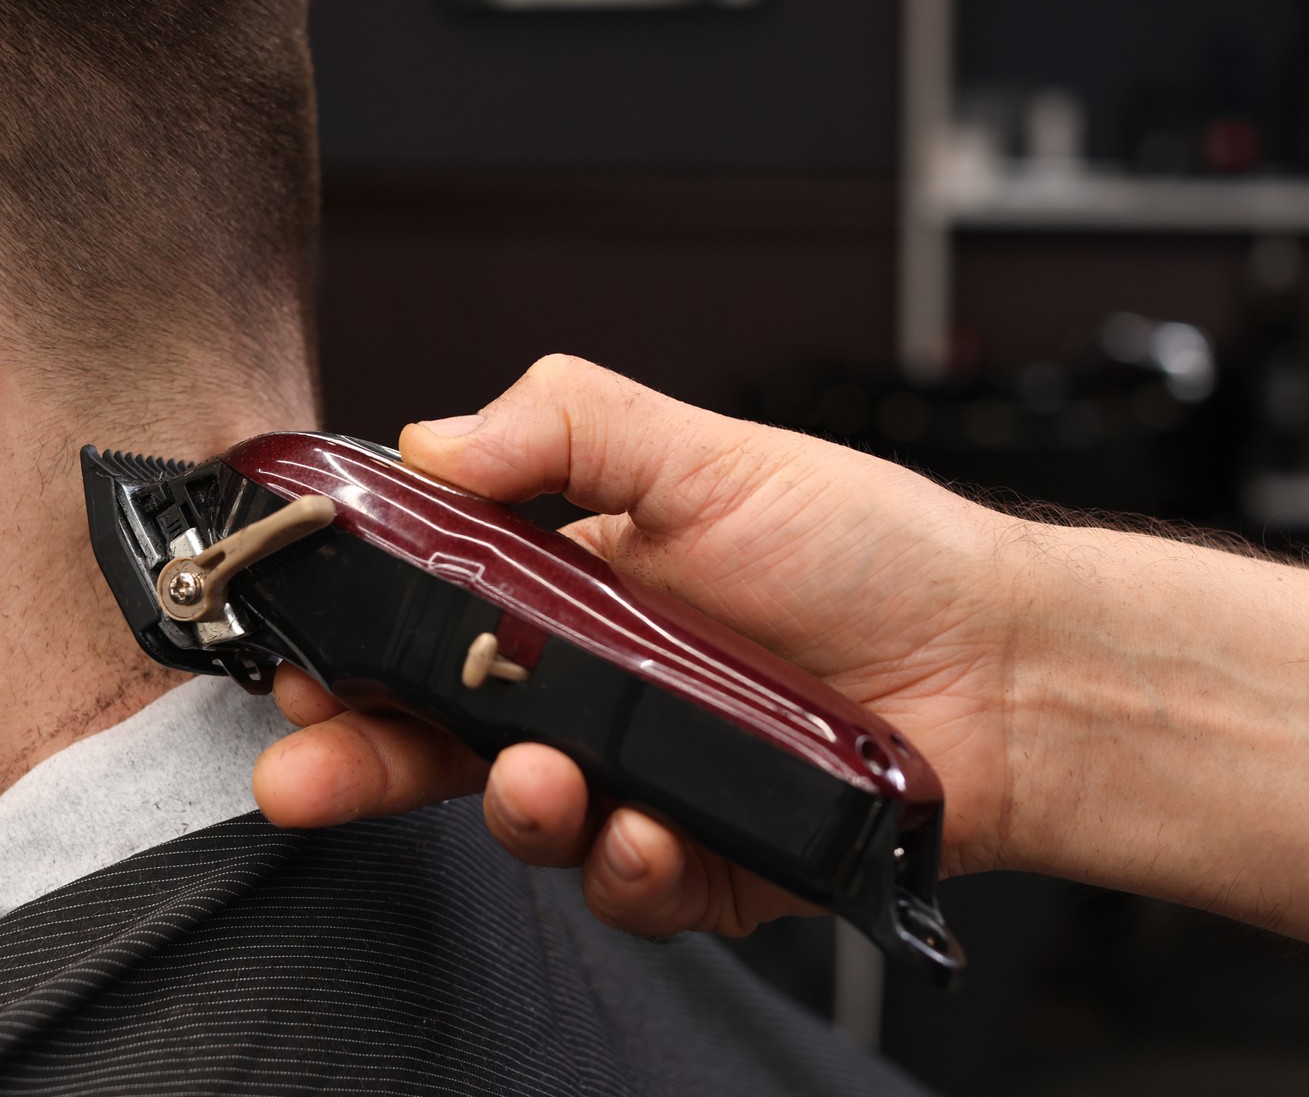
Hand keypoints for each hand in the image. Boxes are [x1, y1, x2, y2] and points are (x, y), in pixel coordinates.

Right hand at [254, 355, 1027, 936]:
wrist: (1004, 666)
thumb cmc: (874, 552)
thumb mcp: (711, 453)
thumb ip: (565, 424)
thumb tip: (431, 437)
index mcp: (572, 589)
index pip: (428, 619)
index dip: (356, 645)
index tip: (304, 657)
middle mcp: (591, 689)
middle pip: (439, 736)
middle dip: (357, 758)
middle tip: (307, 771)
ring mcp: (640, 778)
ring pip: (524, 819)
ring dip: (514, 809)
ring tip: (546, 780)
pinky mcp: (696, 859)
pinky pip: (623, 886)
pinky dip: (622, 867)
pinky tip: (644, 831)